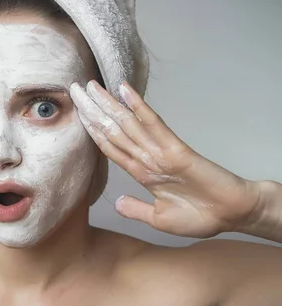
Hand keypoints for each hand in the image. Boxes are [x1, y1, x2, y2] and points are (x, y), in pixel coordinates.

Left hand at [70, 80, 258, 237]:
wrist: (231, 215)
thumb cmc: (200, 216)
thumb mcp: (161, 219)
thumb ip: (138, 209)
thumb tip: (118, 203)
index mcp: (142, 171)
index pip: (109, 145)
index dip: (92, 129)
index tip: (77, 113)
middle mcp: (147, 156)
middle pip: (113, 129)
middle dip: (92, 110)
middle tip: (73, 89)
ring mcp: (160, 150)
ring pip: (127, 124)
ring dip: (107, 104)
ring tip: (89, 86)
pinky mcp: (176, 149)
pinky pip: (154, 125)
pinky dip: (139, 108)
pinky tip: (125, 91)